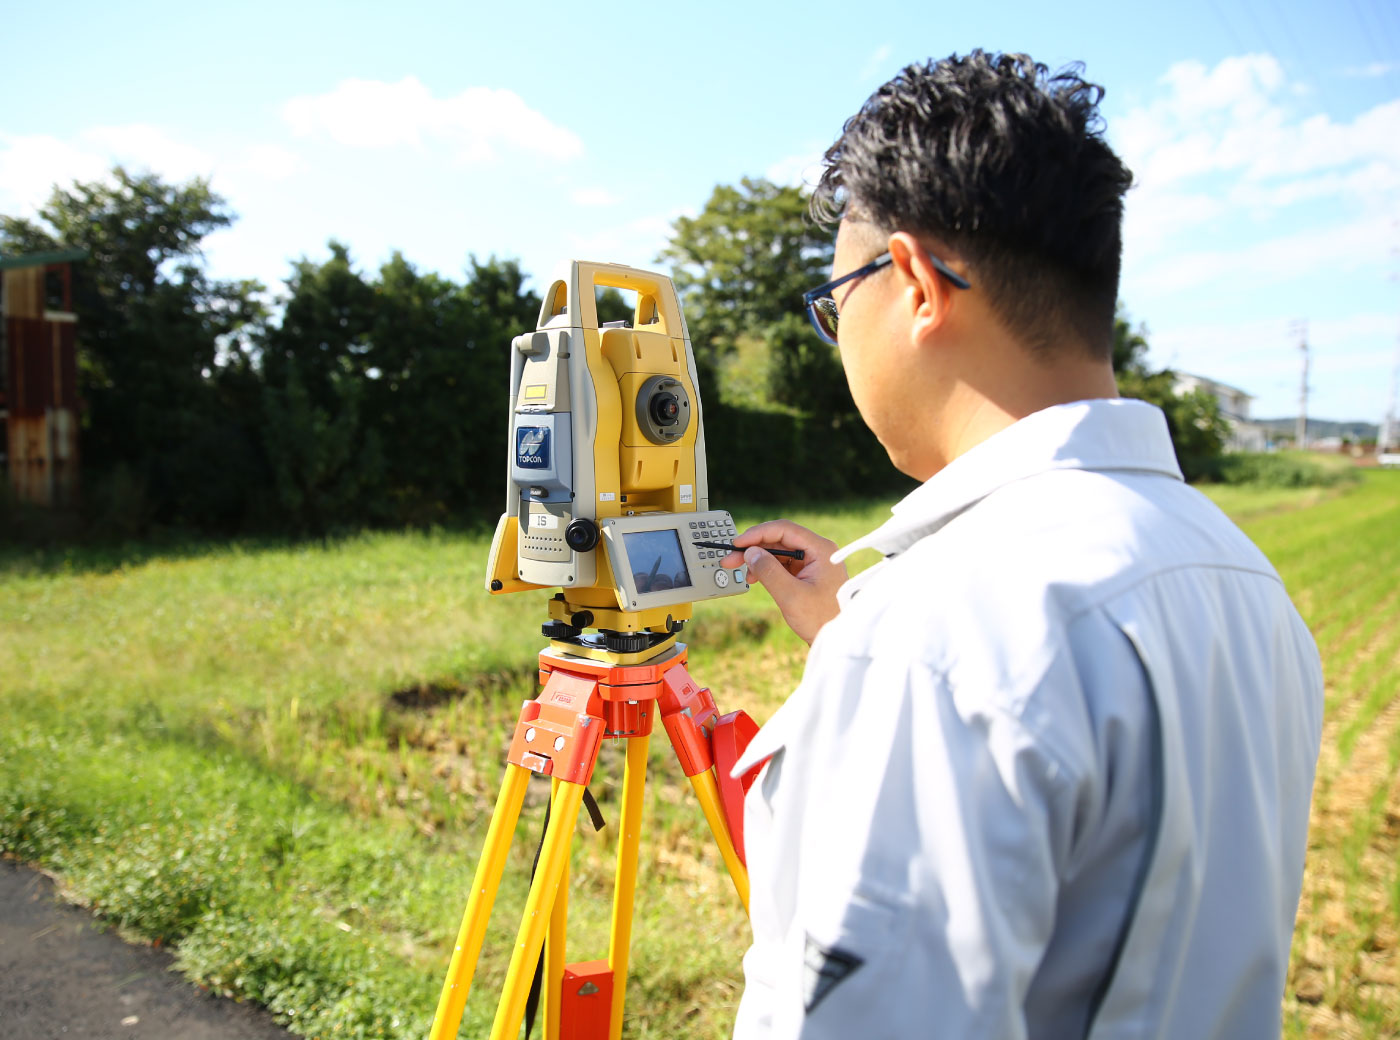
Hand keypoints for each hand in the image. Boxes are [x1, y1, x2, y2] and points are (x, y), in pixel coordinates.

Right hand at [720, 520, 846, 645]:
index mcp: (821, 550)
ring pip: (779, 552)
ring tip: (742, 572)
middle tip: (731, 559)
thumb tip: (750, 552)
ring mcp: (813, 562)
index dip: (757, 534)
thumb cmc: (822, 620)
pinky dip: (766, 569)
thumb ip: (769, 571)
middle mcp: (818, 551)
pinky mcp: (807, 574)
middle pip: (779, 540)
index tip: (737, 543)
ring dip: (758, 559)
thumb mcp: (791, 595)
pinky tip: (755, 578)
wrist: (838, 640)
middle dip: (754, 548)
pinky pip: (782, 564)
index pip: (784, 530)